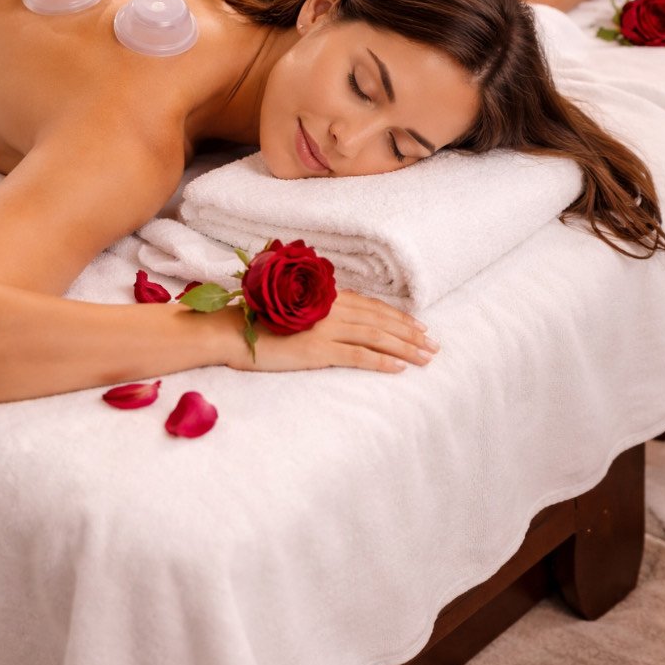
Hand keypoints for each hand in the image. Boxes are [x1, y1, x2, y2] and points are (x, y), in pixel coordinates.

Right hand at [221, 289, 438, 373]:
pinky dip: (381, 360)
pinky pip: (358, 355)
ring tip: (426, 358)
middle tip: (434, 345)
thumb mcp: (290, 308)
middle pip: (381, 320)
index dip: (399, 317)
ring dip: (405, 347)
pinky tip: (399, 368)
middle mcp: (331, 308)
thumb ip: (315, 309)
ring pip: (376, 336)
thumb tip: (336, 319)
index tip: (420, 328)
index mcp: (326, 297)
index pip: (373, 307)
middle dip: (411, 333)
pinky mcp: (318, 349)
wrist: (230, 331)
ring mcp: (326, 328)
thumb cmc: (254, 321)